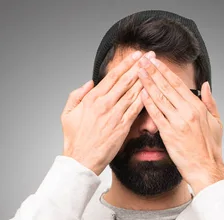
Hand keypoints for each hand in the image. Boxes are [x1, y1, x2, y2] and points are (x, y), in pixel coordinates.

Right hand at [60, 51, 155, 175]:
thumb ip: (77, 95)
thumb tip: (89, 83)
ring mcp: (114, 115)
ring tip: (155, 68)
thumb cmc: (74, 139)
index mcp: (91, 99)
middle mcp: (104, 104)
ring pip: (133, 93)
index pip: (112, 77)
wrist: (81, 160)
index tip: (136, 56)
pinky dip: (144, 98)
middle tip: (151, 56)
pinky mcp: (122, 127)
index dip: (126, 64)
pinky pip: (136, 110)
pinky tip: (152, 90)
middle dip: (140, 66)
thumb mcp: (67, 113)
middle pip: (126, 81)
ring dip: (145, 79)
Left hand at [136, 56, 223, 193]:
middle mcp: (187, 112)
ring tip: (138, 72)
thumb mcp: (217, 122)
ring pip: (159, 98)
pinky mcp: (169, 134)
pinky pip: (156, 115)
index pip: (178, 84)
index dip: (165, 71)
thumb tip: (205, 85)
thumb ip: (210, 102)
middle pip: (166, 87)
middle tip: (142, 60)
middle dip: (153, 72)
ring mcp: (178, 122)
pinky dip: (148, 103)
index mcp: (198, 107)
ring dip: (147, 84)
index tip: (155, 62)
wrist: (206, 168)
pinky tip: (140, 93)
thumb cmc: (211, 148)